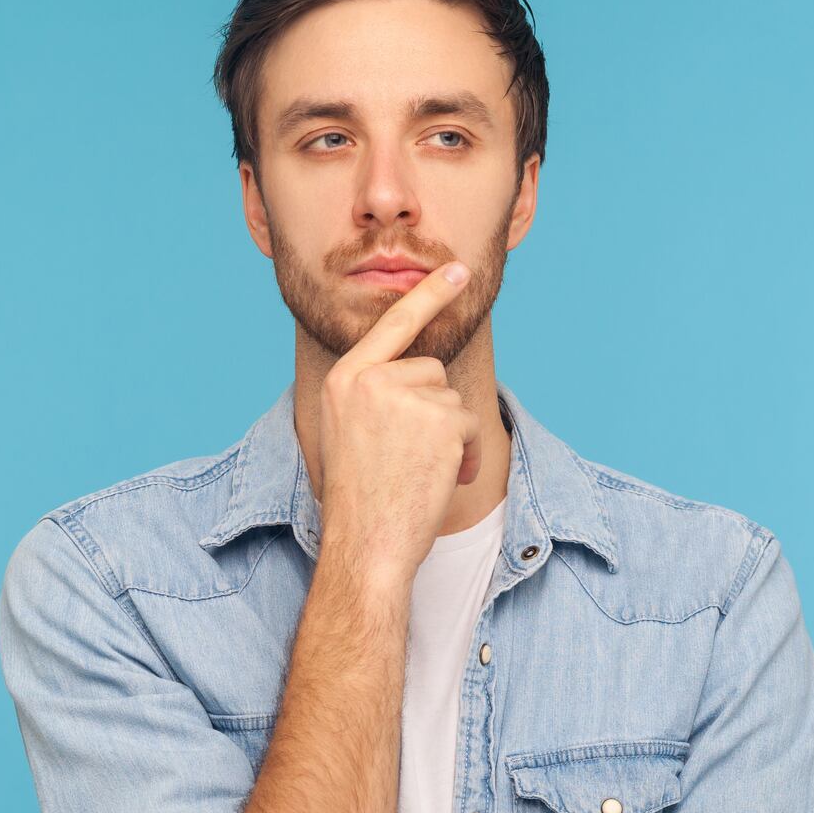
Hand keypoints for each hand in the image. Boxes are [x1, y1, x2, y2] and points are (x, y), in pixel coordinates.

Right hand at [318, 260, 483, 585]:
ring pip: (450, 399)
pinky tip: (440, 478)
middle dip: (432, 412)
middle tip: (408, 458)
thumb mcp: (350, 432)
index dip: (429, 294)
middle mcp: (371, 378)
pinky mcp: (439, 419)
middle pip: (429, 371)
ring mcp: (406, 396)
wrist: (365, 543)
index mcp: (344, 378)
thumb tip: (424, 375)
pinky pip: (469, 424)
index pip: (393, 323)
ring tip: (418, 472)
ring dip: (449, 437)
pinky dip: (464, 454)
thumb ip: (375, 395)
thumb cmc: (359, 499)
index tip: (458, 270)